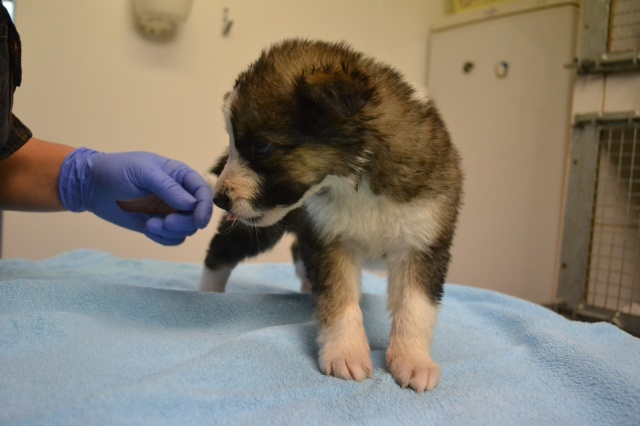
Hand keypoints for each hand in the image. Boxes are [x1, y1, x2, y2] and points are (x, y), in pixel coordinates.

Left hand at [58, 148, 212, 244]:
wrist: (92, 186)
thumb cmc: (118, 171)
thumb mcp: (144, 172)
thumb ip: (169, 188)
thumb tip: (192, 205)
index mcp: (180, 176)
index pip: (203, 192)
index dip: (205, 207)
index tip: (198, 221)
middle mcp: (179, 195)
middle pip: (197, 215)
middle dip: (184, 222)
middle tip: (166, 222)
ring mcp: (169, 211)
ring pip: (186, 229)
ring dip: (172, 231)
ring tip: (150, 225)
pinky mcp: (157, 226)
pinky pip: (172, 239)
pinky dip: (164, 238)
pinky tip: (148, 228)